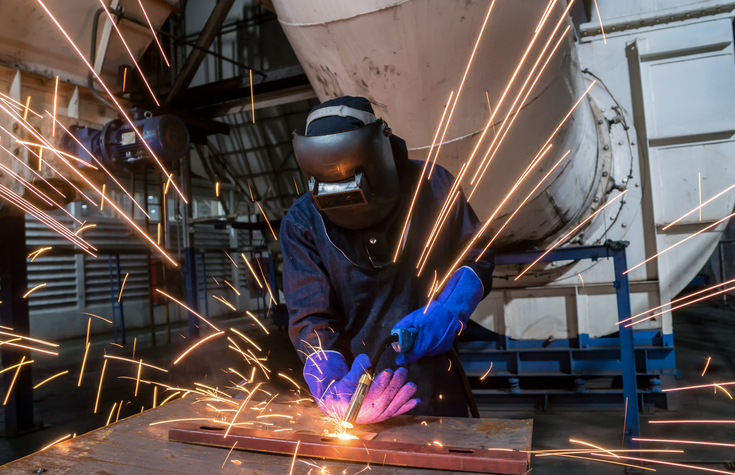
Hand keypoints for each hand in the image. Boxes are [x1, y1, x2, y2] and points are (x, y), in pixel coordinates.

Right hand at [303, 351, 419, 423]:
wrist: (338, 407)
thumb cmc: (341, 392)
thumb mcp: (344, 379)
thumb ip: (356, 369)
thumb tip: (367, 359)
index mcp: (354, 406)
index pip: (370, 395)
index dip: (380, 384)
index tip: (388, 372)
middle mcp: (366, 415)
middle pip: (383, 400)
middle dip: (395, 386)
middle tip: (402, 372)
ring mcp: (375, 417)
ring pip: (391, 407)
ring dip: (403, 396)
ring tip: (411, 385)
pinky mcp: (381, 417)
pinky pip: (395, 412)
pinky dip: (406, 407)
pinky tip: (415, 400)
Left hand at [393, 267, 482, 364]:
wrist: (450, 310)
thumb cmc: (432, 313)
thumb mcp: (414, 317)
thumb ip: (402, 326)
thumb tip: (394, 334)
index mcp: (425, 341)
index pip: (414, 355)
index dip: (405, 358)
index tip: (399, 359)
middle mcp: (434, 347)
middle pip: (420, 354)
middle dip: (414, 349)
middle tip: (412, 339)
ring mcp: (442, 348)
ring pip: (427, 352)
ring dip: (423, 347)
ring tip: (423, 335)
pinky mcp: (447, 347)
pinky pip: (434, 350)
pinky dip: (430, 345)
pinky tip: (431, 335)